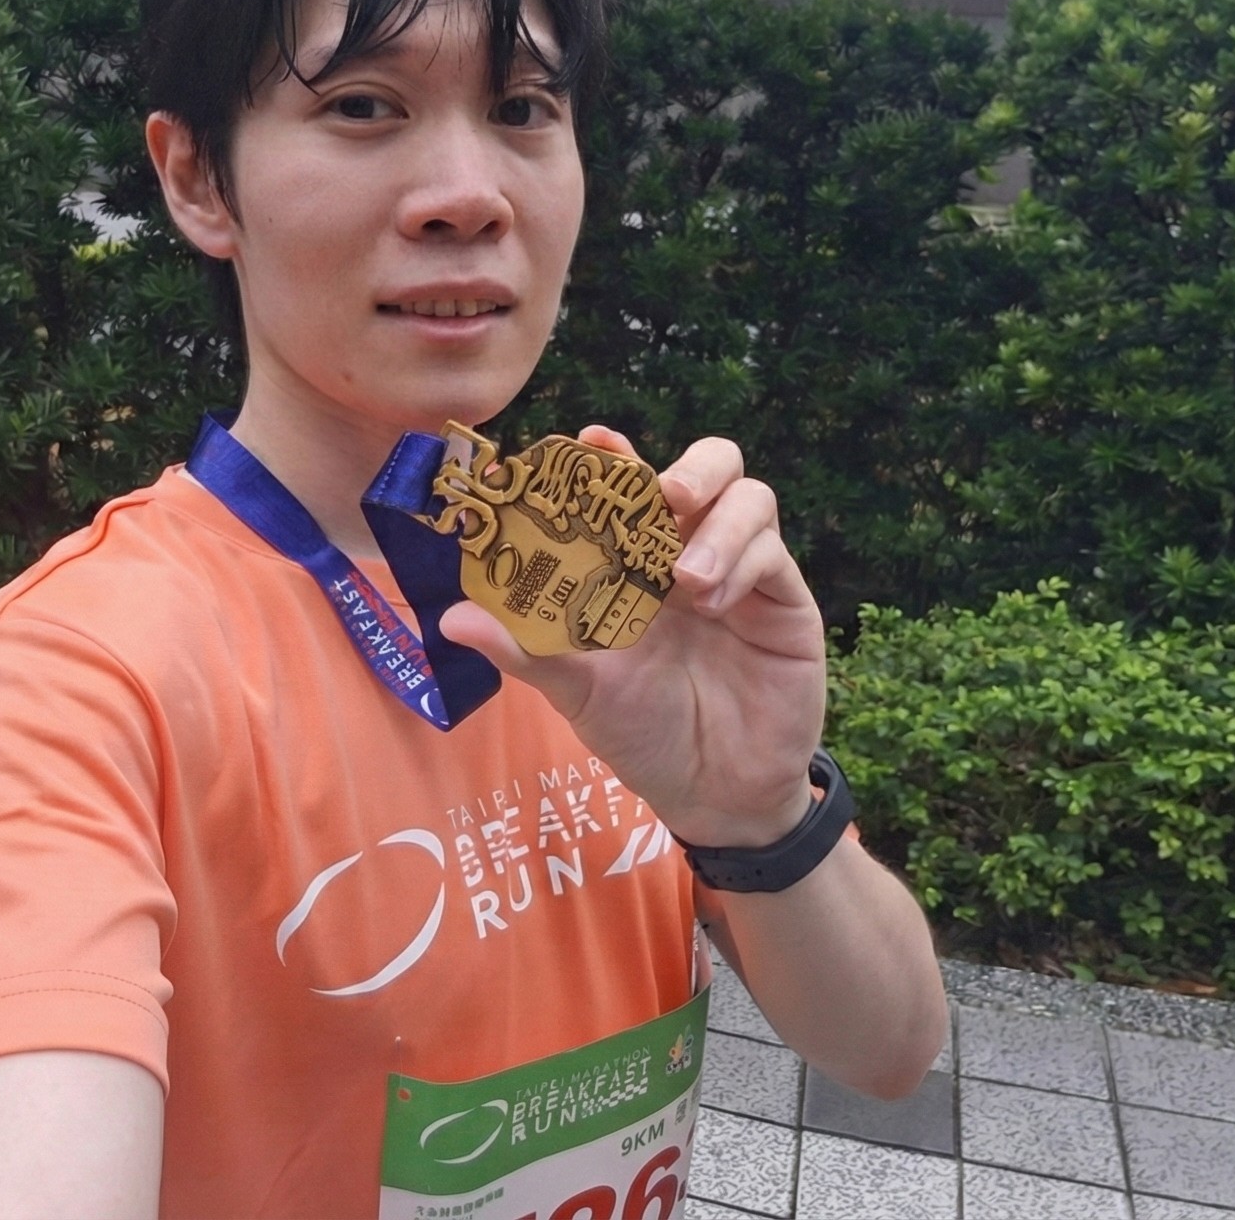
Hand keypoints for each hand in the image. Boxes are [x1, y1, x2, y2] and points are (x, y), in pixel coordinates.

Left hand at [439, 427, 826, 849]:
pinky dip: (741, 562)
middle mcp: (689, 553)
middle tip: (664, 492)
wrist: (714, 793)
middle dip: (688, 466)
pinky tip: (713, 602)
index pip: (627, 488)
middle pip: (707, 470)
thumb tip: (451, 619)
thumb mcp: (577, 691)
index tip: (588, 440)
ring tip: (686, 576)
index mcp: (636, 562)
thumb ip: (524, 650)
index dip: (610, 457)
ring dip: (718, 522)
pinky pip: (772, 553)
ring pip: (748, 497)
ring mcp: (741, 572)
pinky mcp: (783, 601)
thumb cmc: (643, 733)